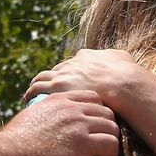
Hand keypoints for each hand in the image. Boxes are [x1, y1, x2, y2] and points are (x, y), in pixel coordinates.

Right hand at [0, 89, 118, 155]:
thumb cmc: (13, 144)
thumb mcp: (29, 117)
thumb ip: (43, 113)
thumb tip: (41, 119)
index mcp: (59, 100)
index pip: (93, 98)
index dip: (98, 113)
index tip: (96, 128)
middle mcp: (72, 109)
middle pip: (107, 112)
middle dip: (108, 128)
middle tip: (104, 145)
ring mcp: (79, 125)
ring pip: (113, 128)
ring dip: (112, 143)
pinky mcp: (84, 145)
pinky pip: (112, 145)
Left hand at [25, 49, 155, 111]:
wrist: (123, 85)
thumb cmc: (128, 76)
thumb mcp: (124, 60)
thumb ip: (118, 59)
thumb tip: (120, 59)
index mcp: (86, 57)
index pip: (72, 65)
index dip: (68, 73)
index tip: (64, 80)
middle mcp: (72, 63)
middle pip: (56, 71)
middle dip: (51, 78)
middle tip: (46, 87)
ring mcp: (63, 74)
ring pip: (42, 77)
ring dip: (36, 84)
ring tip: (31, 92)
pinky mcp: (57, 86)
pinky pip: (37, 88)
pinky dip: (31, 92)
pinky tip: (27, 99)